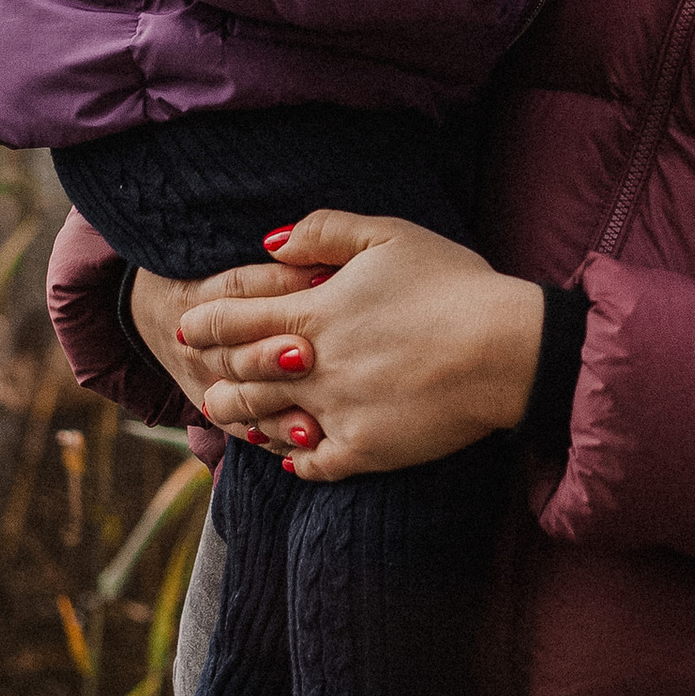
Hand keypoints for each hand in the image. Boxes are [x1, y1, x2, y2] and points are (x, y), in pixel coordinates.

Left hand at [169, 210, 545, 479]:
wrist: (506, 349)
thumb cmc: (453, 285)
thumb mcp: (389, 235)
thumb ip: (323, 230)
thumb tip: (268, 241)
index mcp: (315, 312)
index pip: (234, 321)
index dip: (204, 323)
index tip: (188, 325)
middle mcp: (315, 366)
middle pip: (238, 378)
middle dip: (215, 376)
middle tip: (202, 378)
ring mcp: (336, 412)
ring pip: (265, 424)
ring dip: (243, 419)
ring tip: (232, 417)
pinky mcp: (364, 450)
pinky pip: (312, 464)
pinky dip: (296, 460)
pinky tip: (293, 456)